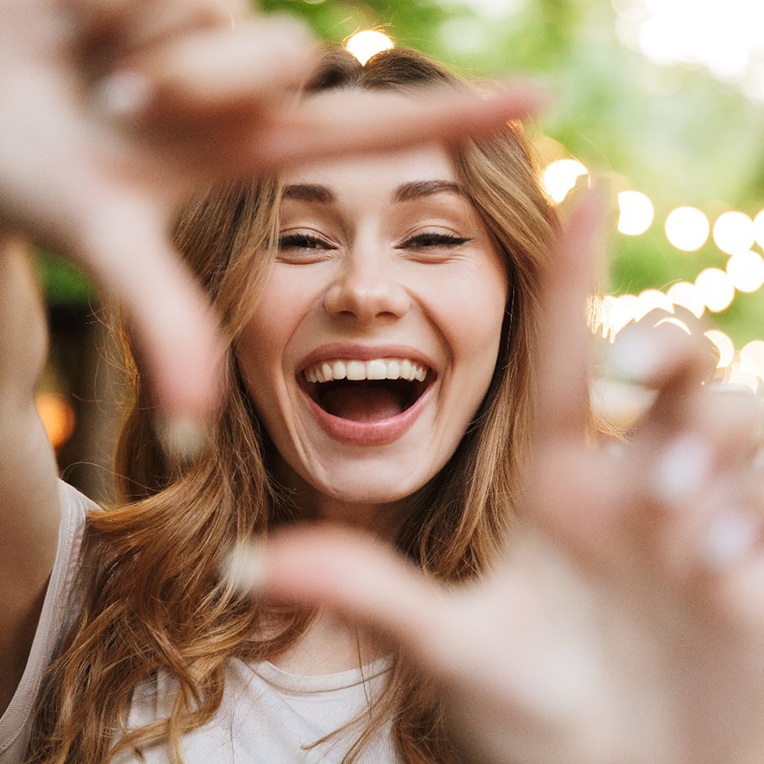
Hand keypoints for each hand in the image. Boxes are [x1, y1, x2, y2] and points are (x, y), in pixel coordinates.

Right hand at [0, 0, 545, 423]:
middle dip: (192, 80)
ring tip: (86, 72)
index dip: (459, 117)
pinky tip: (69, 23)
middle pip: (276, 56)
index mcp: (246, 151)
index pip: (373, 134)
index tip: (543, 100)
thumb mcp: (100, 240)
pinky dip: (99, 2)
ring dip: (137, 44)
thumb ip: (162, 324)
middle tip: (115, 104)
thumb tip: (194, 433)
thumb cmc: (17, 178)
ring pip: (221, 13)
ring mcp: (203, 25)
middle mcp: (238, 86)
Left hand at [239, 196, 763, 763]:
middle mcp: (632, 482)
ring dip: (716, 457)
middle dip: (669, 350)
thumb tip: (246, 563)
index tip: (580, 183)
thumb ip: (364, 592)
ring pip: (737, 419)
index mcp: (558, 482)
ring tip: (684, 542)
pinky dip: (753, 522)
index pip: (565, 356)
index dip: (573, 271)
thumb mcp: (451, 646)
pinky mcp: (757, 559)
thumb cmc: (535, 720)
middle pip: (673, 359)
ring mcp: (701, 516)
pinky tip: (722, 585)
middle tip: (639, 383)